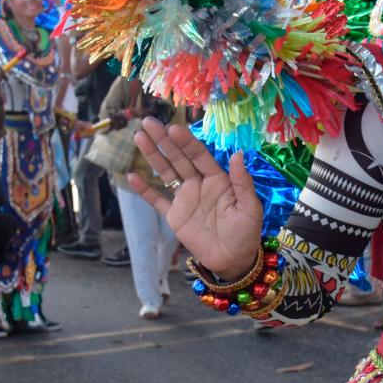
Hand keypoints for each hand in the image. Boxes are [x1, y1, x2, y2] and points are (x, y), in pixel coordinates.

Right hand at [130, 118, 264, 277]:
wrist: (233, 260)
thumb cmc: (246, 233)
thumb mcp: (250, 208)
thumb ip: (242, 182)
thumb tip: (238, 154)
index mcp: (217, 180)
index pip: (199, 155)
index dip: (186, 142)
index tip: (173, 128)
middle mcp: (199, 184)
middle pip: (178, 158)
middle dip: (163, 140)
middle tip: (148, 122)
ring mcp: (184, 199)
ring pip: (165, 173)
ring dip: (152, 155)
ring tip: (138, 137)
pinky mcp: (174, 216)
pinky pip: (157, 200)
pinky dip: (144, 189)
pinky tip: (132, 175)